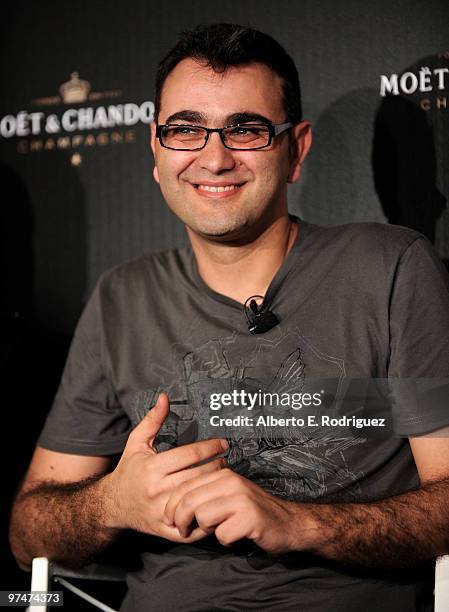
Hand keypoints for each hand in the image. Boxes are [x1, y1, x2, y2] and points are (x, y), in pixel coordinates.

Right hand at [102, 393, 227, 542]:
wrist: (111, 505)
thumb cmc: (129, 471)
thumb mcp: (136, 443)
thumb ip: (152, 420)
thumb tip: (165, 397)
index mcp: (152, 468)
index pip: (190, 455)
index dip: (210, 447)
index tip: (223, 443)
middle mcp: (157, 490)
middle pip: (197, 476)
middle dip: (217, 466)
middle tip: (227, 460)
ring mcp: (162, 512)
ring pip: (197, 498)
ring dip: (215, 487)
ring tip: (225, 477)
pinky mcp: (165, 530)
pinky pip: (192, 528)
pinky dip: (207, 519)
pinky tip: (215, 505)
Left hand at [163, 468, 314, 555]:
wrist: (288, 523)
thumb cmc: (252, 512)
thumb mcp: (227, 495)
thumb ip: (204, 495)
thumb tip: (172, 507)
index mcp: (222, 474)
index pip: (185, 486)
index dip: (171, 506)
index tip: (170, 520)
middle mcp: (231, 481)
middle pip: (189, 501)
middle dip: (181, 520)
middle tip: (185, 531)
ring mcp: (241, 498)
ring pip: (203, 517)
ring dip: (206, 530)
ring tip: (219, 529)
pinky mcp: (250, 517)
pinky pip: (222, 534)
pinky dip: (226, 541)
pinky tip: (236, 536)